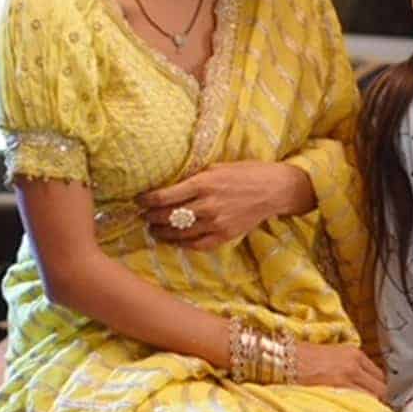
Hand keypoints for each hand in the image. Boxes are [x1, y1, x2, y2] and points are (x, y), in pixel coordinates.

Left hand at [139, 161, 314, 249]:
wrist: (274, 189)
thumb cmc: (246, 172)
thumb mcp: (217, 166)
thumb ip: (194, 176)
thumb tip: (170, 182)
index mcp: (203, 183)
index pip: (164, 197)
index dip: (146, 200)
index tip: (138, 200)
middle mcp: (207, 205)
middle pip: (167, 216)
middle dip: (150, 216)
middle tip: (143, 215)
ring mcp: (216, 223)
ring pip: (179, 233)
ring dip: (162, 232)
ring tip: (153, 229)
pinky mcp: (224, 236)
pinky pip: (196, 245)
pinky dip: (182, 244)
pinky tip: (174, 240)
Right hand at [294, 342, 386, 400]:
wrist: (284, 358)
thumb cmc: (302, 357)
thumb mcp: (331, 354)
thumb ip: (348, 365)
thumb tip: (358, 382)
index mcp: (354, 353)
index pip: (379, 375)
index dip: (376, 387)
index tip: (372, 395)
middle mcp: (355, 363)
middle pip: (381, 387)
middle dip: (376, 397)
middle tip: (368, 406)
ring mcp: (348, 377)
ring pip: (374, 397)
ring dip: (369, 405)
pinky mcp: (338, 389)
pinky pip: (360, 403)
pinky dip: (360, 409)